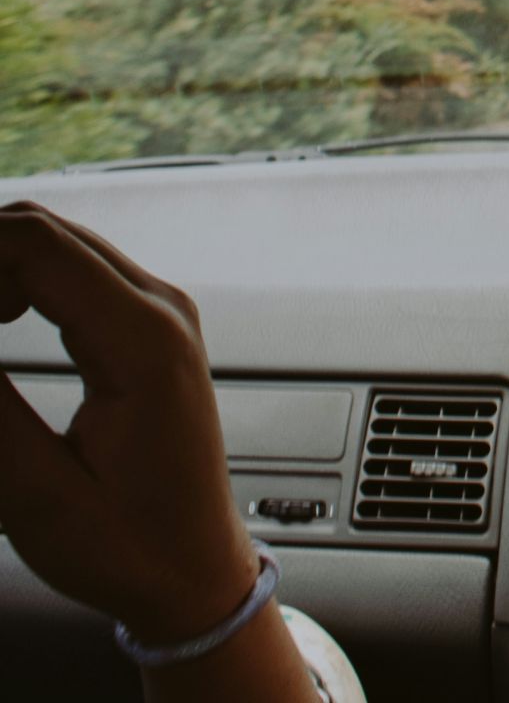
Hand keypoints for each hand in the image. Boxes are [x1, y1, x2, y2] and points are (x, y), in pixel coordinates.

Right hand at [0, 202, 257, 642]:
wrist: (197, 571)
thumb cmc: (132, 546)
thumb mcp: (34, 491)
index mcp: (145, 342)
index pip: (31, 243)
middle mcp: (163, 311)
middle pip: (39, 230)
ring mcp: (163, 314)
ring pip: (53, 244)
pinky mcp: (151, 329)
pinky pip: (71, 274)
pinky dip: (14, 284)